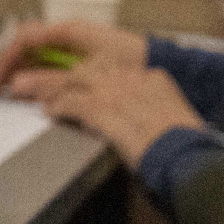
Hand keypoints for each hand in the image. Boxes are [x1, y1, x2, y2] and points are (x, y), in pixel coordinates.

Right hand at [0, 19, 145, 94]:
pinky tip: (29, 95)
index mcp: (67, 31)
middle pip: (25, 50)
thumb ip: (51, 81)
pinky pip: (50, 69)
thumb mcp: (88, 73)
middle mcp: (68, 37)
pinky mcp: (82, 64)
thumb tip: (17, 86)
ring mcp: (74, 50)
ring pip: (35, 60)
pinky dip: (36, 81)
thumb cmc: (131, 61)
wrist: (166, 67)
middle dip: (4, 69)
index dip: (4, 61)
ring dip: (17, 76)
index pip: (22, 41)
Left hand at [9, 63, 204, 165]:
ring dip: (54, 87)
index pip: (117, 68)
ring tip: (39, 94)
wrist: (184, 154)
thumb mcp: (174, 119)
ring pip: (75, 79)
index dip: (97, 76)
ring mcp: (115, 91)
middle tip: (54, 84)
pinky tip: (49, 111)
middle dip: (69, 76)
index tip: (87, 83)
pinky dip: (58, 107)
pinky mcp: (102, 108)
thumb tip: (140, 123)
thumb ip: (153, 112)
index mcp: (154, 78)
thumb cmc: (184, 146)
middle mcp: (133, 78)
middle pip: (91, 68)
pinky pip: (71, 102)